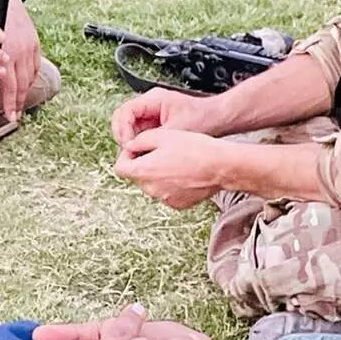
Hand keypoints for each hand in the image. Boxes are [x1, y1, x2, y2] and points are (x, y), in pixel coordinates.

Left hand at [0, 0, 41, 120]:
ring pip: (29, 77)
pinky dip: (31, 78)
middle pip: (21, 85)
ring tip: (20, 104)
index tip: (9, 115)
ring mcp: (28, 48)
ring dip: (25, 93)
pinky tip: (27, 84)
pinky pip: (35, 66)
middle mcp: (18, 52)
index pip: (9, 85)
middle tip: (14, 116)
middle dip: (18, 103)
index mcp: (3, 53)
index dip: (9, 102)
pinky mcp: (34, 43)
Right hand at [111, 86, 223, 145]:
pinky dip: (138, 142)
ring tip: (134, 154)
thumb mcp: (176, 130)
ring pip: (129, 126)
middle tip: (127, 152)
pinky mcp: (156, 122)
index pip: (126, 111)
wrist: (217, 118)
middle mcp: (150, 103)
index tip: (128, 145)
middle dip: (122, 134)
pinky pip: (139, 132)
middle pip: (123, 117)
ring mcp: (152, 112)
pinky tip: (143, 153)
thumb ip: (153, 138)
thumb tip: (135, 149)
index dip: (123, 129)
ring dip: (129, 140)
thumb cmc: (202, 118)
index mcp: (153, 99)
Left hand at [112, 125, 226, 209]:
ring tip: (176, 161)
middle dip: (144, 164)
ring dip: (158, 174)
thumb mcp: (162, 135)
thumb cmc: (195, 148)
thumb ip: (139, 141)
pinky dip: (171, 184)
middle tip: (161, 151)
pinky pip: (167, 192)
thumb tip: (130, 146)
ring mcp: (165, 199)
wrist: (220, 166)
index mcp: (144, 171)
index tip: (136, 149)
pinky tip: (184, 173)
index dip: (126, 156)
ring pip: (152, 184)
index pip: (120, 168)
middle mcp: (151, 189)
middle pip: (137, 176)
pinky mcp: (178, 204)